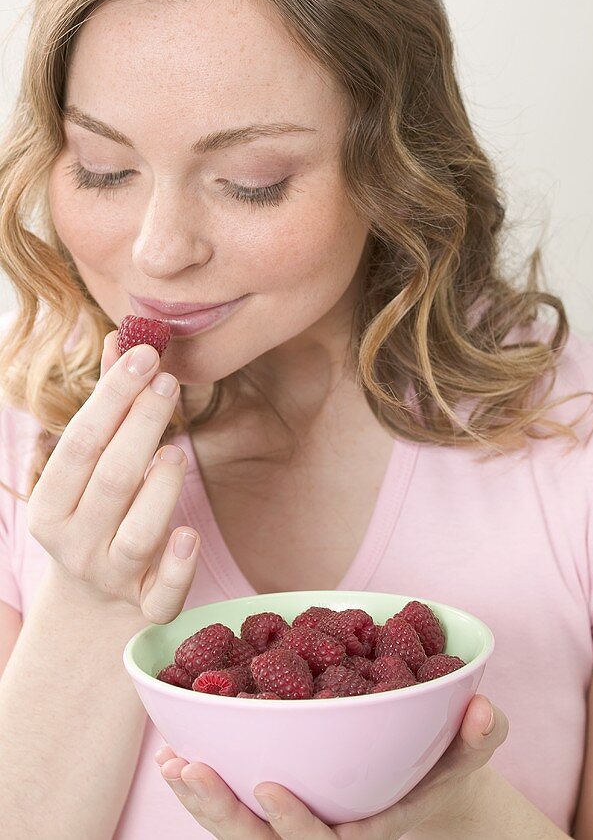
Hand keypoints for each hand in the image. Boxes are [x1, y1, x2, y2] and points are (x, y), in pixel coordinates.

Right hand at [27, 328, 199, 623]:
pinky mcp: (147, 607)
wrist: (94, 604)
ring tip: (175, 450)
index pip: (80, 444)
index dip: (111, 397)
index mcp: (51, 506)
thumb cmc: (96, 512)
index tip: (143, 355)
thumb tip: (120, 338)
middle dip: (140, 426)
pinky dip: (177, 565)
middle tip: (168, 381)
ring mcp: (111, 578)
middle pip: (112, 480)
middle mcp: (76, 544)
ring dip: (161, 487)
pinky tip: (189, 533)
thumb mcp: (89, 466)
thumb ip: (106, 406)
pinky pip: (163, 593)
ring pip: (138, 533)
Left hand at [155, 693, 507, 837]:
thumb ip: (480, 736)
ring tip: (169, 761)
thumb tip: (484, 710)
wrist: (427, 787)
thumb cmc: (446, 765)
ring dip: (202, 802)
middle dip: (224, 812)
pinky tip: (174, 755)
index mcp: (371, 826)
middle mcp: (331, 833)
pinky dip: (203, 790)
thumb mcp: (471, 750)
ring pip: (242, 833)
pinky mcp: (279, 810)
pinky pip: (235, 812)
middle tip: (190, 768)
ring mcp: (301, 827)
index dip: (297, 823)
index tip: (269, 788)